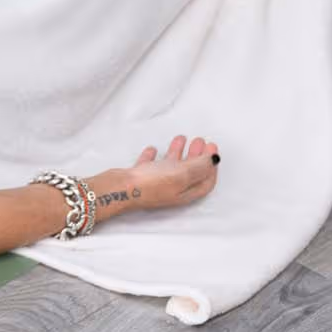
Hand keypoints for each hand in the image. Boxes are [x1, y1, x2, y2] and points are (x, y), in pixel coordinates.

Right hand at [97, 135, 219, 217]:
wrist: (119, 189)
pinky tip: (153, 149)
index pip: (205, 181)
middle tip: (200, 141)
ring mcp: (154, 184)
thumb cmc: (151, 184)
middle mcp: (171, 190)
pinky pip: (149, 166)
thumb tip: (213, 160)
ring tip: (180, 139)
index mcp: (185, 193)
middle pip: (189, 173)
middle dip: (197, 157)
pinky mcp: (138, 178)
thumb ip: (200, 165)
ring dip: (178, 153)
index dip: (211, 166)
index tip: (211, 148)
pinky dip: (153, 157)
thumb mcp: (182, 173)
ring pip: (170, 167)